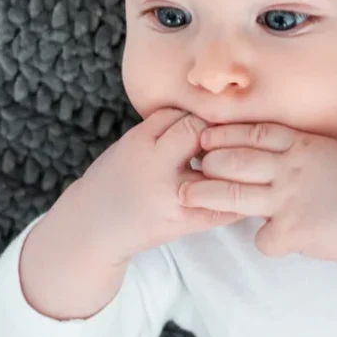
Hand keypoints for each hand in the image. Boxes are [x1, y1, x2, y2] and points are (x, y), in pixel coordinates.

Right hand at [50, 108, 241, 265]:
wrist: (94, 227)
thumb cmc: (114, 179)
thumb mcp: (131, 142)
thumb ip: (164, 125)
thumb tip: (206, 109)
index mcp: (141, 145)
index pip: (187, 118)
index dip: (201, 117)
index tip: (206, 122)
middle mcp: (159, 170)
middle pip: (206, 139)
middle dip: (219, 136)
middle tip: (224, 139)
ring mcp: (175, 199)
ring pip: (221, 171)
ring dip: (233, 163)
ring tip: (238, 159)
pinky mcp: (186, 223)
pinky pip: (225, 207)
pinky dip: (237, 195)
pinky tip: (242, 187)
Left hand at [180, 123, 336, 286]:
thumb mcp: (332, 154)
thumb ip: (300, 154)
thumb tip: (269, 159)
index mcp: (304, 145)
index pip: (256, 133)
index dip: (226, 133)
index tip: (204, 134)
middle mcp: (292, 167)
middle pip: (236, 161)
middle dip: (207, 162)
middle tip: (187, 164)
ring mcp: (289, 198)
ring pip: (234, 196)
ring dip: (206, 195)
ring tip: (184, 194)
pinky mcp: (291, 230)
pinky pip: (263, 237)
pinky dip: (269, 241)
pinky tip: (281, 240)